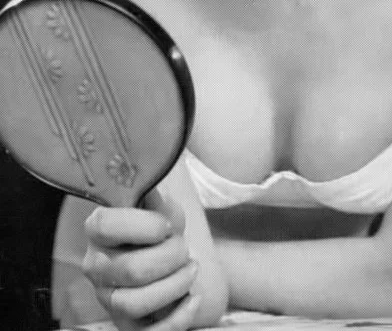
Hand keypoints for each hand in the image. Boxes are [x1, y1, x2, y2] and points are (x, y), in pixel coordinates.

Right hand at [81, 191, 201, 329]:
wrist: (165, 253)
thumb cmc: (159, 226)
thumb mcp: (159, 204)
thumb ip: (154, 195)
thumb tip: (152, 176)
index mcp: (98, 229)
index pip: (106, 225)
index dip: (145, 226)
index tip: (166, 225)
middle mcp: (96, 266)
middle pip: (131, 269)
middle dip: (170, 257)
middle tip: (184, 247)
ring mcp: (108, 298)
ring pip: (135, 303)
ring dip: (174, 285)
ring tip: (192, 269)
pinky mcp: (126, 325)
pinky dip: (178, 318)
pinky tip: (194, 298)